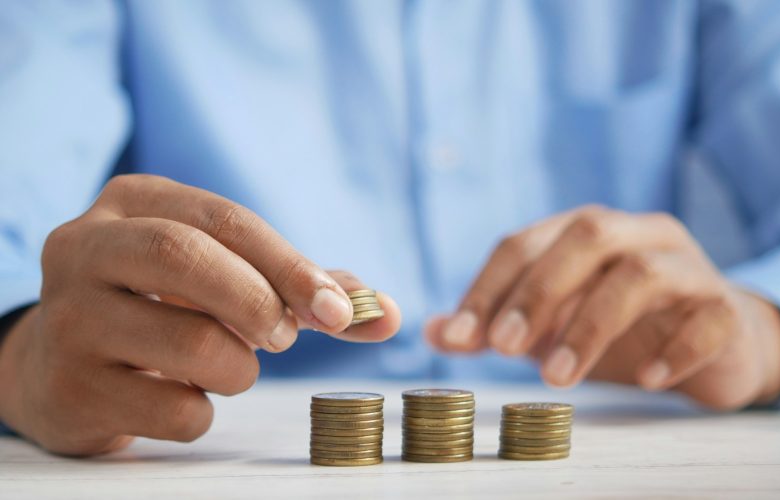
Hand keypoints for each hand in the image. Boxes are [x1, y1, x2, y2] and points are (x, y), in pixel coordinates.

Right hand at [0, 175, 400, 454]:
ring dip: (238, 368)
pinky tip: (181, 396)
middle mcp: (86, 248)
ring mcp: (68, 318)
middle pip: (187, 257)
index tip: (340, 310)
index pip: (225, 219)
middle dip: (260, 302)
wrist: (60, 365)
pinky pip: (173, 410)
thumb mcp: (220, 275)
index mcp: (133, 202)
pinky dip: (203, 412)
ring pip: (190, 344)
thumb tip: (387, 313)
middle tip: (285, 338)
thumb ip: (302, 288)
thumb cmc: (163, 308)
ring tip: (227, 366)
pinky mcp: (69, 387)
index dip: (291, 265)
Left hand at [426, 206, 779, 409]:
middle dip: (538, 292)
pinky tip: (646, 379)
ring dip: (591, 325)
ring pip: (641, 274)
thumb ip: (495, 325)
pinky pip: (707, 318)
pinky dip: (674, 349)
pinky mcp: (725, 307)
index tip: (458, 336)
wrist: (713, 341)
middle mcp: (636, 234)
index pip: (524, 242)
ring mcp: (686, 266)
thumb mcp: (549, 324)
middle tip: (503, 348)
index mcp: (584, 231)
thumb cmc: (619, 326)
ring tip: (558, 378)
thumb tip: (433, 332)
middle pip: (585, 236)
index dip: (487, 287)